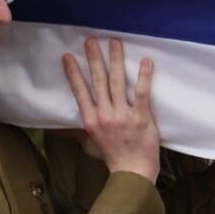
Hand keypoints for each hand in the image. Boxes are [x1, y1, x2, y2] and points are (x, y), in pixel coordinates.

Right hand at [63, 37, 160, 182]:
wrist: (132, 173)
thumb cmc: (114, 157)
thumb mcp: (94, 141)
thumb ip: (90, 125)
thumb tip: (83, 116)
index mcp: (91, 120)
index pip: (80, 91)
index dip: (74, 72)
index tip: (68, 56)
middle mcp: (104, 115)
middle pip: (98, 81)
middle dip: (94, 58)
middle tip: (91, 40)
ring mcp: (122, 115)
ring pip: (116, 82)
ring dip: (115, 60)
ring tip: (114, 42)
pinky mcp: (140, 117)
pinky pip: (141, 92)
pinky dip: (144, 76)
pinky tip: (146, 61)